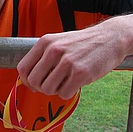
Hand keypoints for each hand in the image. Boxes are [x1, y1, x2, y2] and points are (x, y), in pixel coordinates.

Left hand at [17, 14, 132, 99]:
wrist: (109, 38)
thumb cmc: (82, 43)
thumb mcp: (58, 41)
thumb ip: (43, 56)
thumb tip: (28, 79)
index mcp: (45, 42)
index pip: (23, 68)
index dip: (26, 80)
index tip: (33, 85)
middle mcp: (53, 50)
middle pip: (34, 81)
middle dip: (41, 87)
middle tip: (53, 84)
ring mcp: (67, 62)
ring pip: (47, 89)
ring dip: (56, 90)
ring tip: (66, 81)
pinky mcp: (80, 73)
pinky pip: (63, 94)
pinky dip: (68, 92)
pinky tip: (75, 82)